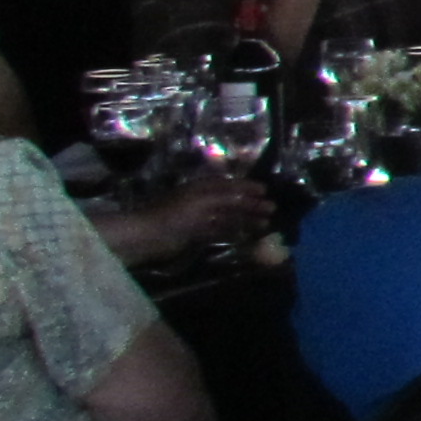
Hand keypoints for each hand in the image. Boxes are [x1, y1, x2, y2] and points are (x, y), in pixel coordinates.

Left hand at [91, 173, 272, 266]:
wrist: (149, 236)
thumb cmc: (176, 214)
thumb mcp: (204, 200)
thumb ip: (227, 196)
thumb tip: (251, 194)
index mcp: (203, 188)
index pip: (230, 184)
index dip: (248, 187)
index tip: (266, 192)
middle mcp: (202, 200)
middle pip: (231, 201)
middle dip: (251, 204)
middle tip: (272, 210)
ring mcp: (198, 217)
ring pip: (227, 216)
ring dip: (245, 219)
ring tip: (264, 224)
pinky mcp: (195, 234)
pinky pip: (219, 230)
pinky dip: (233, 231)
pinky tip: (246, 235)